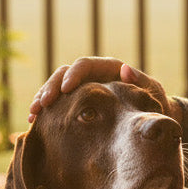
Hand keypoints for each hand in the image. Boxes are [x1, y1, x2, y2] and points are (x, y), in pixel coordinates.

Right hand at [28, 57, 178, 123]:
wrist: (150, 121)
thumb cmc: (153, 104)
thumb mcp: (152, 91)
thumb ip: (141, 81)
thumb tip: (125, 69)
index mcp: (107, 68)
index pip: (84, 65)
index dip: (73, 75)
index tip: (66, 89)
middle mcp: (91, 76)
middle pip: (64, 74)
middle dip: (51, 87)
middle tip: (42, 104)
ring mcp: (81, 89)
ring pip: (55, 88)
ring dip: (41, 99)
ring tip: (33, 114)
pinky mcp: (74, 104)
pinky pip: (55, 104)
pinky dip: (44, 112)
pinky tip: (33, 123)